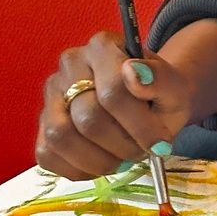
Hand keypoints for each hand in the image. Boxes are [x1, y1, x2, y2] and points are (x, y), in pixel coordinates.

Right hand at [36, 31, 198, 179]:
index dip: (139, 126)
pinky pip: (47, 154)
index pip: (113, 91)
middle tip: (141, 151)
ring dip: (98, 160)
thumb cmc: (158, 93)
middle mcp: (70, 64)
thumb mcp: (174, 87)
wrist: (146, 101)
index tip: (160, 144)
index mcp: (103, 46)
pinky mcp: (42, 122)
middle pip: (87, 118)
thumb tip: (133, 72)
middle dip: (121, 145)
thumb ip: (161, 79)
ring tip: (122, 158)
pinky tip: (101, 163)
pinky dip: (77, 169)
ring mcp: (52, 93)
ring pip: (61, 136)